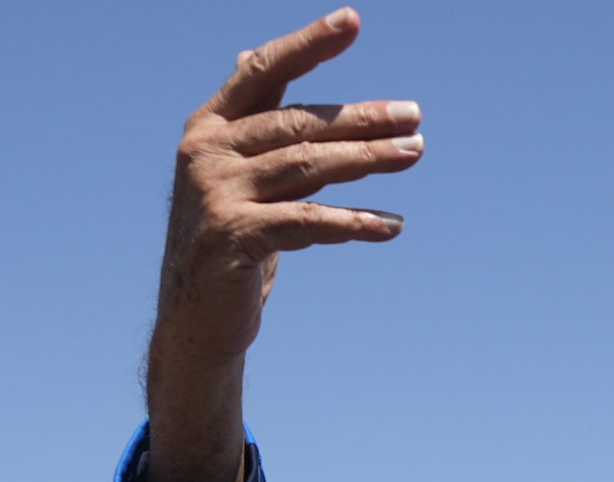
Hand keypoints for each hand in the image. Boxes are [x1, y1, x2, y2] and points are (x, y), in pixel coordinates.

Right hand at [147, 7, 422, 481]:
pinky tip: (392, 225)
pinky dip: (354, 223)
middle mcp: (207, 152)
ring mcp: (217, 194)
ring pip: (309, 166)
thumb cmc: (230, 241)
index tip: (353, 20)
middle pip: (299, 123)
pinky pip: (308, 223)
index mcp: (208, 127)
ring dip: (368, 159)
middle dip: (362, 119)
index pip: (265, 73)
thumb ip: (254, 124)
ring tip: (415, 154)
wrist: (198, 319)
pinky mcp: (234, 238)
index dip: (308, 44)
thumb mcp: (237, 175)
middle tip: (416, 118)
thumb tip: (248, 57)